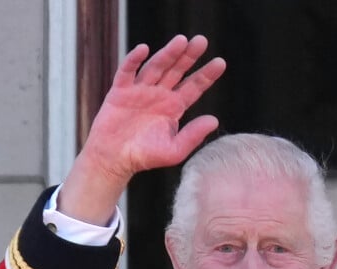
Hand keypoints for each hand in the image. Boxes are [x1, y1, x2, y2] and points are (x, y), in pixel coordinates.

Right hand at [59, 35, 224, 224]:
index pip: (193, 87)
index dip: (206, 75)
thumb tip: (214, 120)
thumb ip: (194, 135)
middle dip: (189, 56)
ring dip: (168, 54)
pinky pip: (127, 71)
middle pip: (177, 71)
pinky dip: (134, 60)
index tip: (221, 63)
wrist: (115, 159)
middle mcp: (159, 95)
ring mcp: (140, 90)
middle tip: (202, 41)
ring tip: (181, 41)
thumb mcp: (175, 150)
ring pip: (156, 67)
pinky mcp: (120, 91)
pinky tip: (144, 49)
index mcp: (174, 107)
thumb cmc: (145, 156)